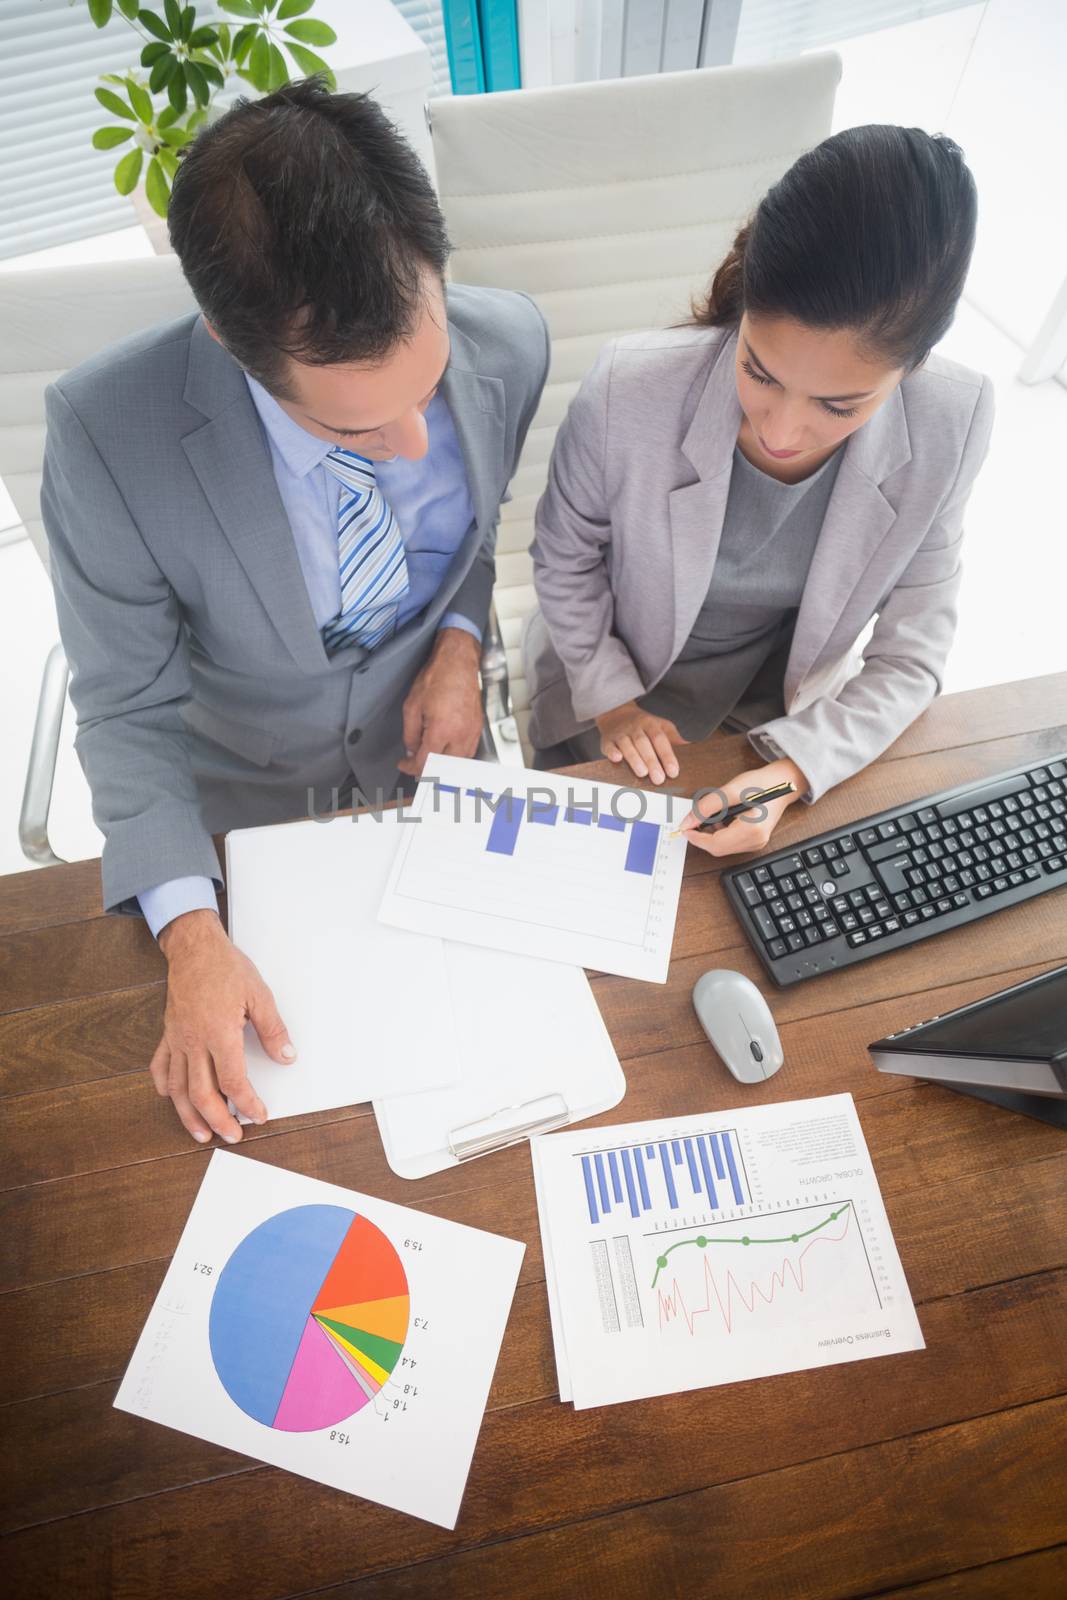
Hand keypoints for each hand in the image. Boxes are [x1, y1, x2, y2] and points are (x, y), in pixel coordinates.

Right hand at [148, 910, 295, 1143]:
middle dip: (218, 1120)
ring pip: (177, 1088)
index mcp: (218, 1033)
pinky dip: (164, 1085)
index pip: (233, 1081)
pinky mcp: (168, 1033)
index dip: (247, 1103)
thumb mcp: (259, 995)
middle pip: (202, 1094)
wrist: (194, 947)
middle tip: (233, 1135)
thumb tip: (287, 1056)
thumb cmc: (225, 967)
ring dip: (188, 1115)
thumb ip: (273, 1030)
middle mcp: (193, 1041)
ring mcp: (177, 1039)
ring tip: (201, 1133)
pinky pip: (160, 1065)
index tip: (259, 1114)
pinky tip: (170, 1097)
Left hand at [398, 627, 482, 778]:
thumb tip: (412, 750)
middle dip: (426, 769)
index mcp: (441, 730)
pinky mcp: (478, 728)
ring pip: (458, 764)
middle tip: (414, 764)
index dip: (411, 767)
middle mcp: (460, 735)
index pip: (425, 762)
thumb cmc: (436, 678)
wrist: (458, 662)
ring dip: (443, 766)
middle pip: (444, 768)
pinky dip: (456, 758)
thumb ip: (410, 733)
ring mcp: (472, 733)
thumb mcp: (412, 706)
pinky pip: (469, 752)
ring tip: (429, 760)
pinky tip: (446, 752)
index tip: (403, 764)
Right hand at [595, 701, 688, 784]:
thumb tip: (691, 749)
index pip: (660, 739)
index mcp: (651, 724)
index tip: (673, 771)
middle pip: (643, 743)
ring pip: (627, 744)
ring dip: (634, 758)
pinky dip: (611, 752)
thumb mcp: (661, 727)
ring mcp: (620, 733)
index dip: (667, 755)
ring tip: (642, 773)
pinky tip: (617, 759)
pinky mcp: (607, 740)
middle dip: (652, 761)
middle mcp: (635, 727)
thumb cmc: (644, 726)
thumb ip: (674, 739)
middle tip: (659, 779)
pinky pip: (608, 745)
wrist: (617, 714)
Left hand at [677, 758, 807, 857]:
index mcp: (751, 830)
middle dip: (702, 837)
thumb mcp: (730, 791)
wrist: (783, 782)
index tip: (683, 828)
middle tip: (693, 821)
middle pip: (718, 849)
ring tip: (712, 815)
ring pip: (723, 847)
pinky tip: (722, 819)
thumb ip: (706, 807)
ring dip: (711, 835)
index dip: (696, 838)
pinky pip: (731, 843)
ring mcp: (757, 843)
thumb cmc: (762, 784)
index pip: (715, 844)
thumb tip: (687, 822)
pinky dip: (720, 834)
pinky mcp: (755, 840)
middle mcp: (756, 841)